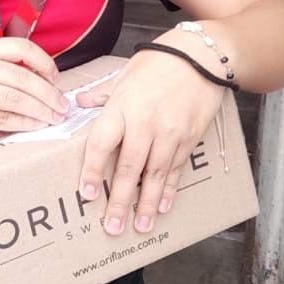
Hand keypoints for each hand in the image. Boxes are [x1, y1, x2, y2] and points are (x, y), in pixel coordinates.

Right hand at [0, 38, 69, 140]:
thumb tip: (39, 77)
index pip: (23, 48)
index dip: (45, 64)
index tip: (55, 79)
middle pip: (24, 78)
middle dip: (49, 94)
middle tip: (63, 105)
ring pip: (17, 100)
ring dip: (41, 111)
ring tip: (55, 118)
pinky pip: (4, 119)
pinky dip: (25, 123)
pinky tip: (36, 126)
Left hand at [76, 51, 224, 236]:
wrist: (203, 56)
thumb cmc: (161, 62)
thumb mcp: (125, 74)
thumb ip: (103, 94)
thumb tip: (80, 101)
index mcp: (123, 106)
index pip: (102, 144)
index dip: (92, 171)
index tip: (87, 194)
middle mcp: (145, 123)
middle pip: (129, 168)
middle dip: (120, 201)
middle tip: (112, 226)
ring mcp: (169, 132)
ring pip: (155, 175)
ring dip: (147, 204)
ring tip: (140, 226)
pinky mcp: (189, 137)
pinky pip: (176, 168)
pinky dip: (169, 189)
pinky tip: (162, 206)